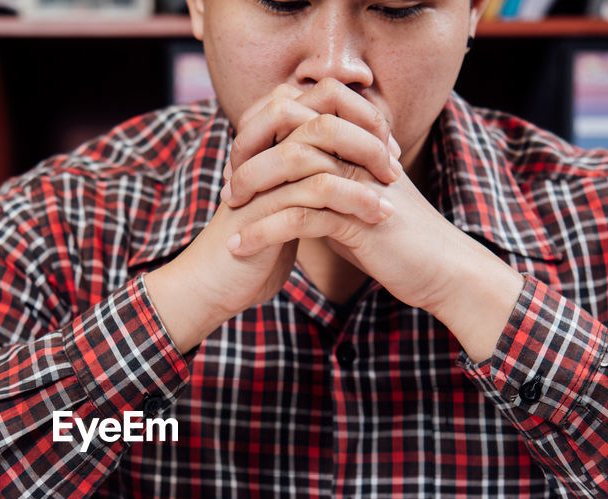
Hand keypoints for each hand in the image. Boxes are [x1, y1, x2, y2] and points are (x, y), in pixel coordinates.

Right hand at [145, 81, 399, 351]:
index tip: (387, 149)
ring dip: (364, 167)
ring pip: (319, 147)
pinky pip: (315, 189)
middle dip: (365, 135)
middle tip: (393, 166)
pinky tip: (379, 215)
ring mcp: (259, 175)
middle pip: (319, 114)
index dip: (358, 118)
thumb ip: (306, 186)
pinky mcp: (262, 205)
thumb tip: (344, 172)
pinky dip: (354, 199)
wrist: (214, 287)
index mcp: (265, 146)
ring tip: (392, 194)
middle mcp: (260, 152)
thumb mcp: (286, 212)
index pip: (317, 104)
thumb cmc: (254, 253)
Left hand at [221, 81, 523, 360]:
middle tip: (228, 191)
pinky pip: (299, 216)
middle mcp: (358, 155)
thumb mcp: (355, 205)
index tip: (238, 170)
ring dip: (253, 196)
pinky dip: (264, 231)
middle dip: (252, 162)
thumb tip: (289, 185)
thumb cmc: (396, 241)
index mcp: (358, 145)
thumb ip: (326, 187)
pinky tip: (242, 247)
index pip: (301, 124)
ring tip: (229, 218)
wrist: (440, 269)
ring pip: (292, 172)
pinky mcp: (357, 219)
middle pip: (292, 138)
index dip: (265, 142)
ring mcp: (359, 184)